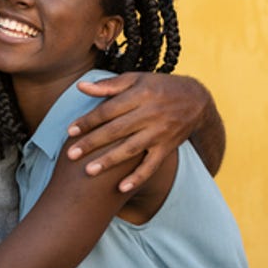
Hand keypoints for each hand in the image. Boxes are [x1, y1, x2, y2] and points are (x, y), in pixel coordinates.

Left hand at [67, 72, 220, 191]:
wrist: (197, 100)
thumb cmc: (160, 87)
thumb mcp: (137, 79)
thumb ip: (109, 85)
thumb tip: (81, 86)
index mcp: (139, 95)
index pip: (108, 110)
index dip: (89, 120)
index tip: (70, 131)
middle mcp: (149, 114)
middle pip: (116, 130)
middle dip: (92, 143)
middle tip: (71, 154)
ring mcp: (159, 133)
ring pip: (130, 149)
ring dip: (109, 161)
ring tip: (88, 171)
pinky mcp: (167, 147)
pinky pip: (151, 165)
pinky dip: (137, 177)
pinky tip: (121, 188)